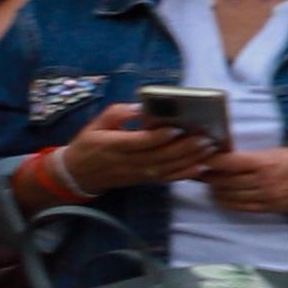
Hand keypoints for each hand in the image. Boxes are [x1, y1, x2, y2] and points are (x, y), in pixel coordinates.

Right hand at [50, 101, 211, 188]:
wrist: (78, 173)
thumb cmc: (89, 143)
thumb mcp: (96, 124)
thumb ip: (118, 113)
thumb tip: (141, 106)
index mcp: (113, 145)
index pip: (139, 142)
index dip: (158, 137)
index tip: (176, 128)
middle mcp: (127, 162)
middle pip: (159, 157)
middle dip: (184, 148)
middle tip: (205, 137)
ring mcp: (138, 173)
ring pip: (167, 169)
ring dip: (190, 159)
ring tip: (209, 148)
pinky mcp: (145, 180)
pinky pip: (167, 179)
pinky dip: (186, 174)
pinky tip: (202, 166)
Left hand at [194, 145, 287, 215]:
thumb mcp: (283, 151)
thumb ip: (257, 156)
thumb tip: (232, 157)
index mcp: (266, 162)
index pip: (227, 162)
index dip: (210, 159)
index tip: (202, 155)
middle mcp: (263, 181)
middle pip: (223, 180)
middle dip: (208, 175)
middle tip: (200, 169)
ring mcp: (266, 197)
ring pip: (228, 195)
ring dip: (215, 189)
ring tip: (210, 183)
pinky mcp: (271, 208)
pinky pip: (242, 207)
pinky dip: (228, 202)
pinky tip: (224, 196)